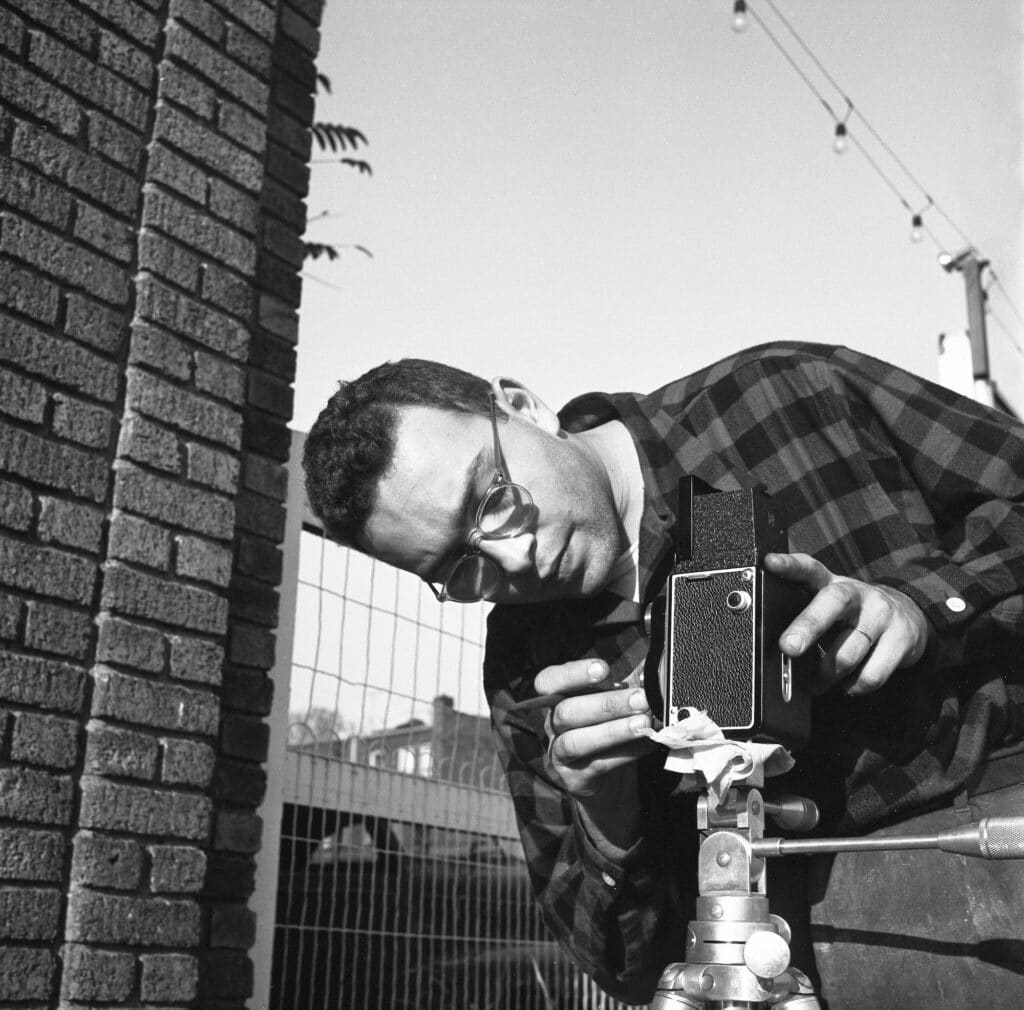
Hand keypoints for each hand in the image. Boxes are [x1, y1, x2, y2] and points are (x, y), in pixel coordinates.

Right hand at [534, 658, 655, 849]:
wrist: (610, 787)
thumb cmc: (610, 737)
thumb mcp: (617, 706)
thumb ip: (631, 685)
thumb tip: (655, 666)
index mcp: (558, 700)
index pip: (548, 681)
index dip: (572, 673)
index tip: (604, 669)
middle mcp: (552, 726)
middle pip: (566, 711)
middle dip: (606, 704)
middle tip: (641, 699)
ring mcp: (559, 755)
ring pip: (576, 741)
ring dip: (614, 730)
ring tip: (644, 723)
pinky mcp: (574, 780)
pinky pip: (598, 765)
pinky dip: (626, 753)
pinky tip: (647, 743)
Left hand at [765, 552, 929, 696]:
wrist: (909, 617)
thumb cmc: (853, 614)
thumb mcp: (828, 605)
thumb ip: (805, 615)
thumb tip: (779, 650)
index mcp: (831, 582)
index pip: (809, 567)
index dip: (789, 564)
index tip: (770, 563)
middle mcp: (857, 593)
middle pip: (833, 602)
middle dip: (808, 625)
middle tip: (788, 647)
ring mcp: (882, 614)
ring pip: (849, 652)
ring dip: (826, 675)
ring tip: (815, 684)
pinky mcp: (901, 640)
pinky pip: (871, 674)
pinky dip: (853, 686)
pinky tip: (847, 684)